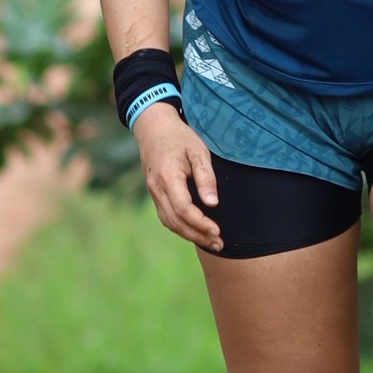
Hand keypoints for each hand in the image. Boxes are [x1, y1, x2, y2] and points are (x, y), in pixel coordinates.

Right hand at [135, 101, 222, 248]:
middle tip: (219, 243)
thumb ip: (206, 177)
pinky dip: (181, 228)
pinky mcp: (155, 195)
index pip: (183, 209)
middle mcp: (157, 188)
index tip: (217, 231)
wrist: (154, 129)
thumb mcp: (198, 151)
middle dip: (198, 235)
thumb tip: (213, 203)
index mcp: (168, 177)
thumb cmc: (180, 138)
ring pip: (170, 222)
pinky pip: (166, 217)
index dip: (200, 223)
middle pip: (176, 221)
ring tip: (212, 242)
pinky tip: (196, 231)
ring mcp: (153, 193)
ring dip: (190, 235)